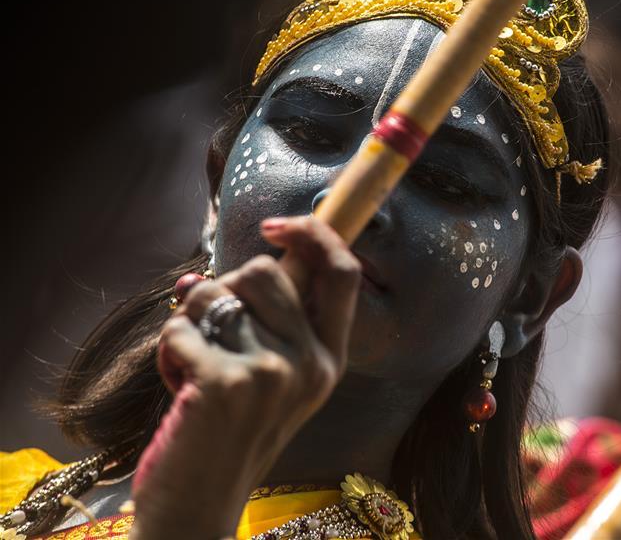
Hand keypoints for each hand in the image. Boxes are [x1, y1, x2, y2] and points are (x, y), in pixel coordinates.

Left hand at [129, 216, 360, 539]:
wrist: (203, 506)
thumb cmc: (231, 435)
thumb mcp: (272, 378)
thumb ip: (265, 324)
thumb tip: (206, 276)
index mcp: (330, 358)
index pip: (342, 273)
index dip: (314, 233)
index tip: (276, 224)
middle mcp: (312, 363)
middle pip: (266, 271)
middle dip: (226, 288)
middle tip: (216, 333)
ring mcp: (273, 372)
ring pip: (216, 293)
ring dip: (191, 319)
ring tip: (195, 365)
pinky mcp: (227, 382)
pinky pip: (181, 326)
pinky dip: (168, 349)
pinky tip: (179, 386)